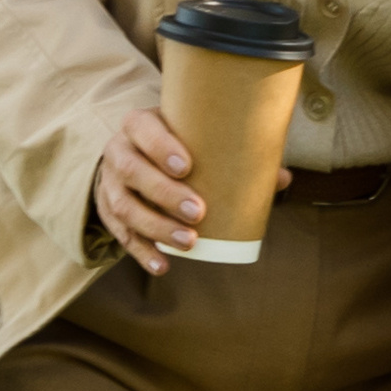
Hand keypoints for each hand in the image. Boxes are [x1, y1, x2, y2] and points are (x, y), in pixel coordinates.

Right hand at [90, 104, 235, 271]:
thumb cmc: (175, 143)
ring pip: (125, 207)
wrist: (132, 155)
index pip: (144, 130)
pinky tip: (163, 265)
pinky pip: (122, 235)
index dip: (160, 147)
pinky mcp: (108, 212)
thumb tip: (282, 178)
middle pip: (133, 172)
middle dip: (165, 194)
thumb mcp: (194, 138)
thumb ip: (234, 152)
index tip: (187, 166)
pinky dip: (143, 252)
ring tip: (189, 242)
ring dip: (156, 227)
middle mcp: (119, 151)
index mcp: (139, 125)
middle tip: (198, 212)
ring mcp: (110, 184)